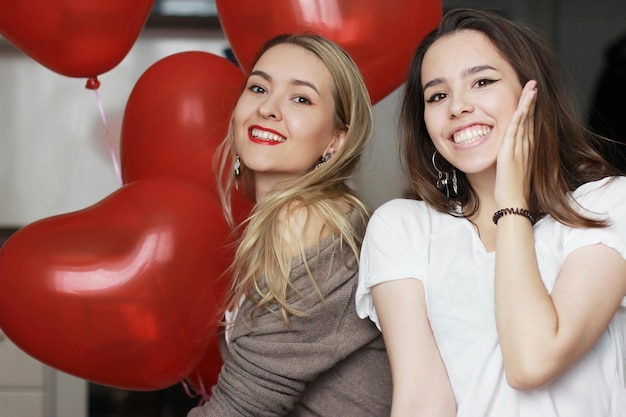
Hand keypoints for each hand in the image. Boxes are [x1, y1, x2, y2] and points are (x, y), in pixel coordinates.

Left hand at [494, 80, 536, 207]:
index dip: (530, 108)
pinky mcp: (509, 155)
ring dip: (527, 104)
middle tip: (533, 83)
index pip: (529, 124)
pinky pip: (513, 134)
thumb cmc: (511, 189)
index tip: (531, 94)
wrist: (513, 202)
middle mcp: (525, 147)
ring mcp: (519, 150)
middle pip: (529, 118)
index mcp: (526, 150)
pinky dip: (517, 120)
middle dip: (531, 100)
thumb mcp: (512, 168)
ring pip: (524, 122)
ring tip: (531, 87)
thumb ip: (511, 157)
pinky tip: (520, 108)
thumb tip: (506, 152)